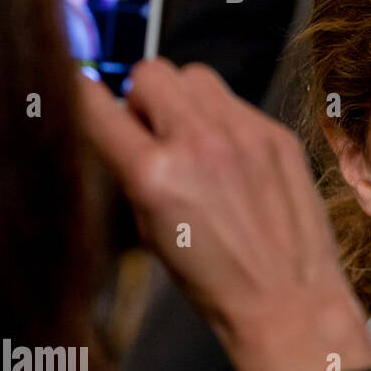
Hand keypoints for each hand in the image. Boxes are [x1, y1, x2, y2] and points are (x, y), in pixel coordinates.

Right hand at [78, 59, 370, 370]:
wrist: (287, 298)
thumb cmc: (214, 279)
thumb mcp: (150, 231)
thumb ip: (134, 172)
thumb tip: (127, 130)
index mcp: (155, 174)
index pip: (99, 106)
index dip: (83, 95)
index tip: (83, 92)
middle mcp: (199, 143)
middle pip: (152, 72)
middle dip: (143, 95)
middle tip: (152, 129)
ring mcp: (245, 134)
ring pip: (197, 76)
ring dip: (185, 99)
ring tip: (194, 139)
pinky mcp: (279, 135)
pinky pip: (237, 102)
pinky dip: (225, 118)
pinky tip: (233, 156)